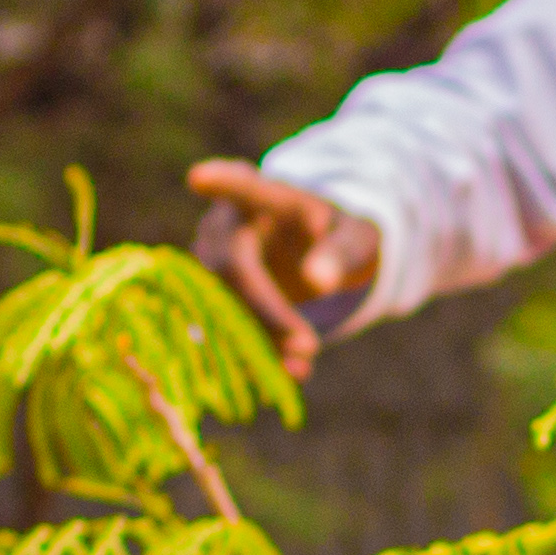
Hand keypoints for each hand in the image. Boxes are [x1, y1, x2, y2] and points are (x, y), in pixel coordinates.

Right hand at [182, 161, 391, 380]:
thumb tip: (317, 281)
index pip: (239, 187)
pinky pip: (226, 330)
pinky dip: (255, 356)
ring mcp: (212, 264)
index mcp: (261, 197)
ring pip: (221, 306)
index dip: (220, 184)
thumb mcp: (355, 239)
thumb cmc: (338, 237)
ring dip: (258, 340)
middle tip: (309, 346)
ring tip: (302, 369)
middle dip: (265, 311)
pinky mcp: (214, 300)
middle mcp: (224, 227)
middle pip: (229, 268)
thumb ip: (341, 252)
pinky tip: (288, 377)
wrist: (319, 260)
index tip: (199, 177)